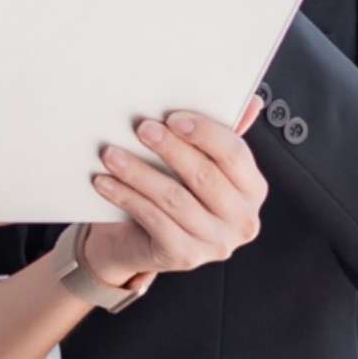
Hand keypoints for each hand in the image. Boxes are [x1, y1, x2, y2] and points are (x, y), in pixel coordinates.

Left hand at [80, 100, 266, 281]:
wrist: (137, 242)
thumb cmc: (172, 194)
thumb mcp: (193, 165)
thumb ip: (217, 137)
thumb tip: (250, 102)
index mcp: (252, 190)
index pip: (235, 154)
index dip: (205, 133)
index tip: (173, 118)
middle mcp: (242, 219)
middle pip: (204, 176)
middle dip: (170, 149)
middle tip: (141, 129)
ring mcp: (215, 242)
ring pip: (174, 198)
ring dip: (139, 172)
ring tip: (111, 154)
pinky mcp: (184, 256)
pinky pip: (153, 220)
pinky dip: (126, 197)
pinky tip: (105, 182)